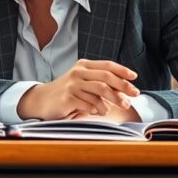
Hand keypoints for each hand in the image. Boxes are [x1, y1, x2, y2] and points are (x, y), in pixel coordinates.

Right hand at [17, 59, 139, 120]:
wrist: (42, 100)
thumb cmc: (67, 92)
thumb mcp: (83, 82)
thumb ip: (100, 83)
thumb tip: (124, 90)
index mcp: (84, 65)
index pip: (107, 65)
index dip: (122, 70)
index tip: (134, 77)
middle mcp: (78, 72)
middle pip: (106, 77)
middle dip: (123, 86)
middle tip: (135, 95)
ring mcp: (72, 84)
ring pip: (100, 90)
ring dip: (113, 100)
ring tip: (120, 107)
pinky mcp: (67, 98)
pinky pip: (89, 104)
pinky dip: (98, 109)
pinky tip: (99, 112)